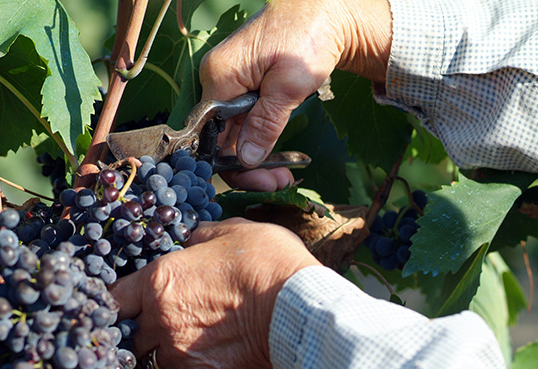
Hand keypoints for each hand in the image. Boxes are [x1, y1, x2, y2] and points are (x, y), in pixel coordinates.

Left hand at [109, 218, 319, 368]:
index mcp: (159, 281)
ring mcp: (178, 354)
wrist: (295, 301)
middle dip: (141, 333)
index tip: (125, 306)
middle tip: (160, 329)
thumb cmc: (265, 259)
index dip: (115, 304)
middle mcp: (160, 319)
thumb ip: (199, 238)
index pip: (113, 298)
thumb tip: (190, 242)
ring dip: (157, 364)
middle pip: (130, 335)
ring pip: (147, 368)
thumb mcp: (229, 231)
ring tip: (174, 357)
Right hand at [200, 0, 391, 190]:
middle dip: (247, 166)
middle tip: (279, 183)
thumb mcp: (289, 85)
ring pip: (232, 133)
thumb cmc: (308, 36)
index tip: (263, 182)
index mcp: (219, 77)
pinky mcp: (242, 86)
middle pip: (220, 138)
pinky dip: (259, 139)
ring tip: (284, 175)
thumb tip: (246, 160)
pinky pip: (242, 121)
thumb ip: (265, 124)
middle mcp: (216, 80)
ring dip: (256, 157)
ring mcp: (228, 83)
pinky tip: (277, 155)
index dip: (233, 165)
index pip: (211, 136)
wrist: (326, 10)